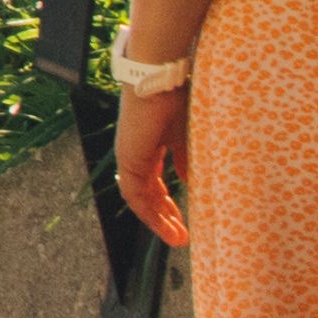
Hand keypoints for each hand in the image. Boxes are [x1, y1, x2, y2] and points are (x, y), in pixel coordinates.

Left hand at [113, 79, 187, 239]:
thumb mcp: (187, 136)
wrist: (162, 79)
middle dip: (166, 218)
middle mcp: (138, 153)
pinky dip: (149, 212)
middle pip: (149, 195)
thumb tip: (189, 181)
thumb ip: (185, 160)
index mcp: (152, 146)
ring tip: (176, 238)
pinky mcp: (127, 159)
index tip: (184, 222)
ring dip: (158, 220)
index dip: (170, 204)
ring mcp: (130, 157)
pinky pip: (135, 195)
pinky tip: (164, 224)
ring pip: (141, 199)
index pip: (158, 183)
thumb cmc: (177, 98)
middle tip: (181, 237)